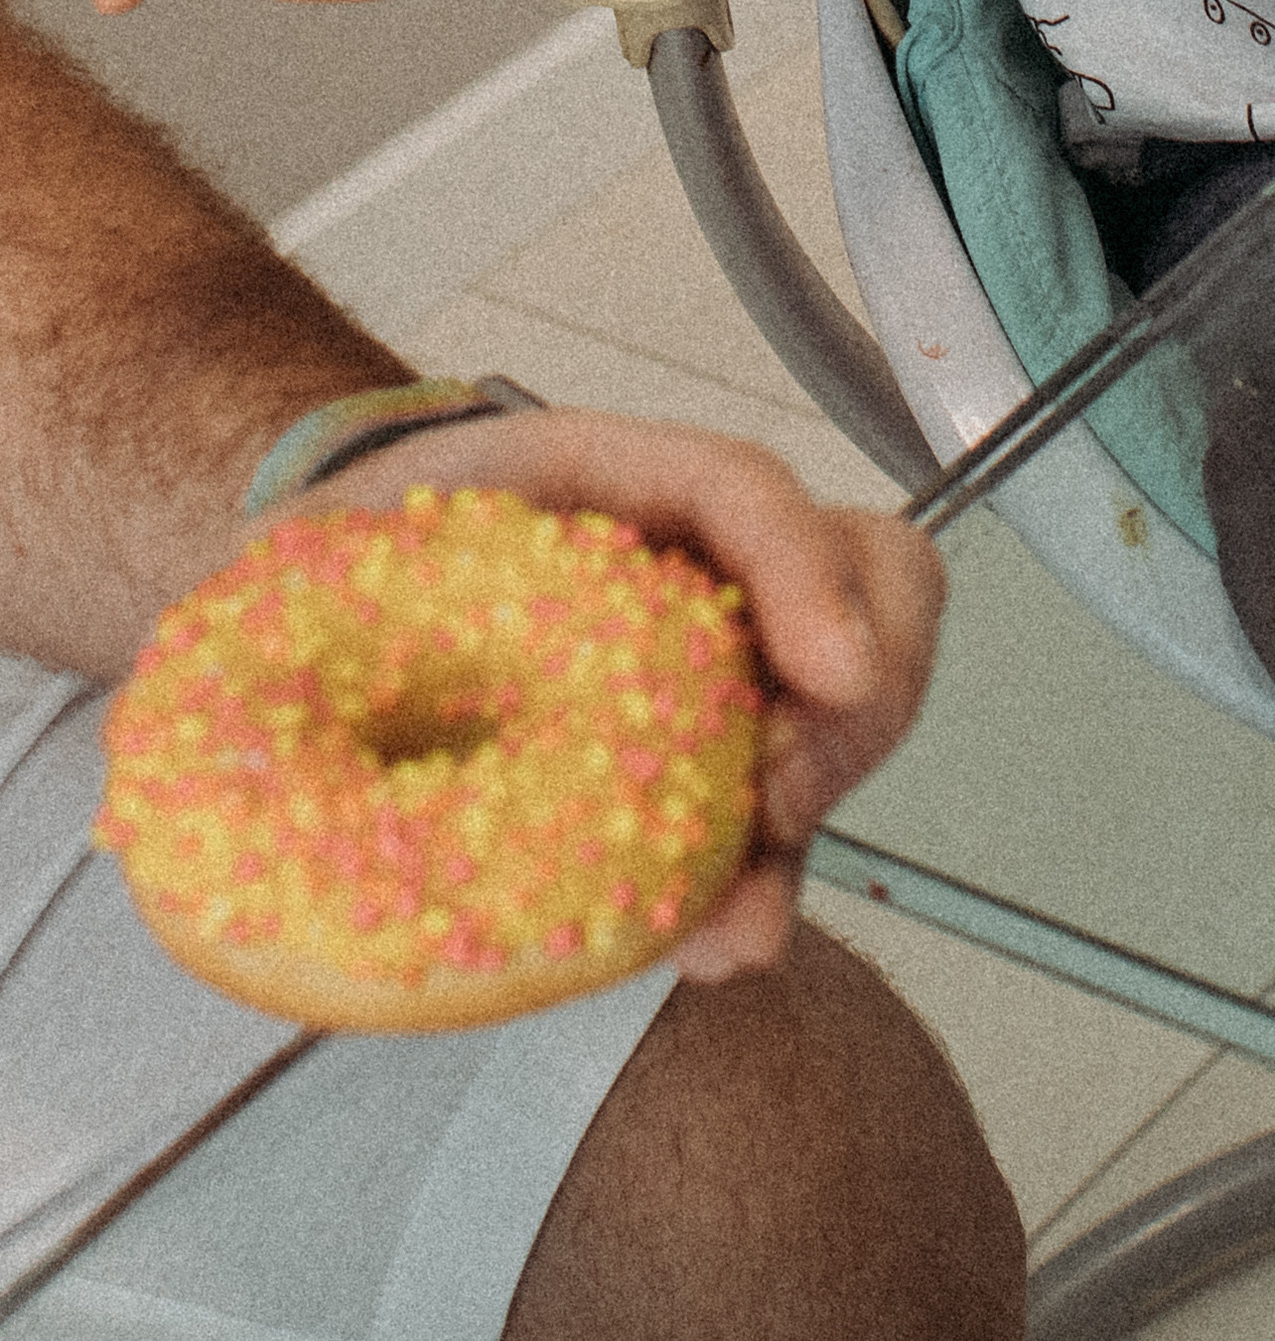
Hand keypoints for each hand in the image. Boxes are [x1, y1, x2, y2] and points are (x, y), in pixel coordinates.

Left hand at [326, 408, 945, 980]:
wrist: (313, 628)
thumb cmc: (326, 574)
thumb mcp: (304, 548)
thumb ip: (292, 581)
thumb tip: (260, 660)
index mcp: (597, 477)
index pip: (739, 488)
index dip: (803, 568)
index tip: (823, 673)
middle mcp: (691, 557)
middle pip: (872, 572)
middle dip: (861, 696)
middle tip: (781, 803)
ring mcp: (717, 659)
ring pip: (859, 693)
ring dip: (831, 797)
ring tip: (740, 905)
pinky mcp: (697, 771)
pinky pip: (787, 819)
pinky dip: (773, 882)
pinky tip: (719, 939)